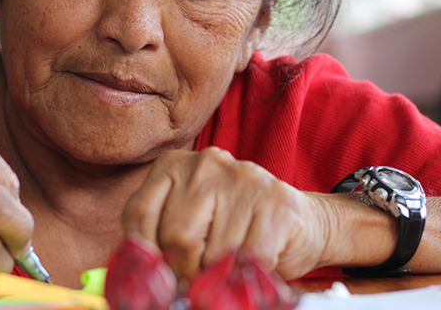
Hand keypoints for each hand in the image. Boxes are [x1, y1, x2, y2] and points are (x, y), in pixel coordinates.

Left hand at [122, 147, 330, 279]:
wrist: (300, 224)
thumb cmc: (232, 227)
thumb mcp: (186, 221)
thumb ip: (159, 235)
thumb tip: (141, 271)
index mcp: (173, 165)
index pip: (139, 212)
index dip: (146, 253)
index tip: (158, 274)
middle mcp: (205, 163)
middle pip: (176, 234)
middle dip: (185, 269)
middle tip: (197, 277)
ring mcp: (243, 178)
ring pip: (211, 251)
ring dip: (217, 273)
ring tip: (228, 263)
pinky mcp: (276, 202)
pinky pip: (246, 258)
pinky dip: (246, 273)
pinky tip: (251, 262)